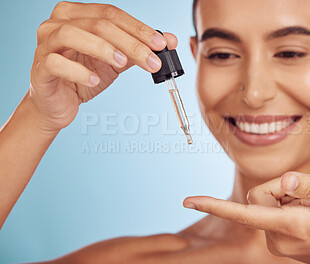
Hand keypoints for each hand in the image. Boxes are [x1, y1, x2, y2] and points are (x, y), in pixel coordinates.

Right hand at [29, 1, 176, 133]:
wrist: (59, 103)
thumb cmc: (84, 76)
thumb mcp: (116, 61)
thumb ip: (138, 49)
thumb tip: (169, 40)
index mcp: (76, 15)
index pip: (111, 14)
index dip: (138, 29)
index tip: (161, 44)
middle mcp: (58, 23)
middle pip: (98, 24)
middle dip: (130, 43)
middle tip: (152, 60)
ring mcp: (45, 44)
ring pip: (73, 34)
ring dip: (103, 49)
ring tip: (122, 63)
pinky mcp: (39, 67)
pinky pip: (56, 63)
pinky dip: (78, 71)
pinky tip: (93, 80)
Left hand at [183, 172, 309, 263]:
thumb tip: (286, 180)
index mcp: (292, 226)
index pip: (244, 213)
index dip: (214, 206)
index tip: (188, 201)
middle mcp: (278, 238)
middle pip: (257, 197)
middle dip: (279, 189)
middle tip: (308, 196)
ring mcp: (277, 243)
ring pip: (263, 204)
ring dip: (285, 199)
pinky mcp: (278, 242)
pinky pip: (270, 213)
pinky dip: (285, 207)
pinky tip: (307, 214)